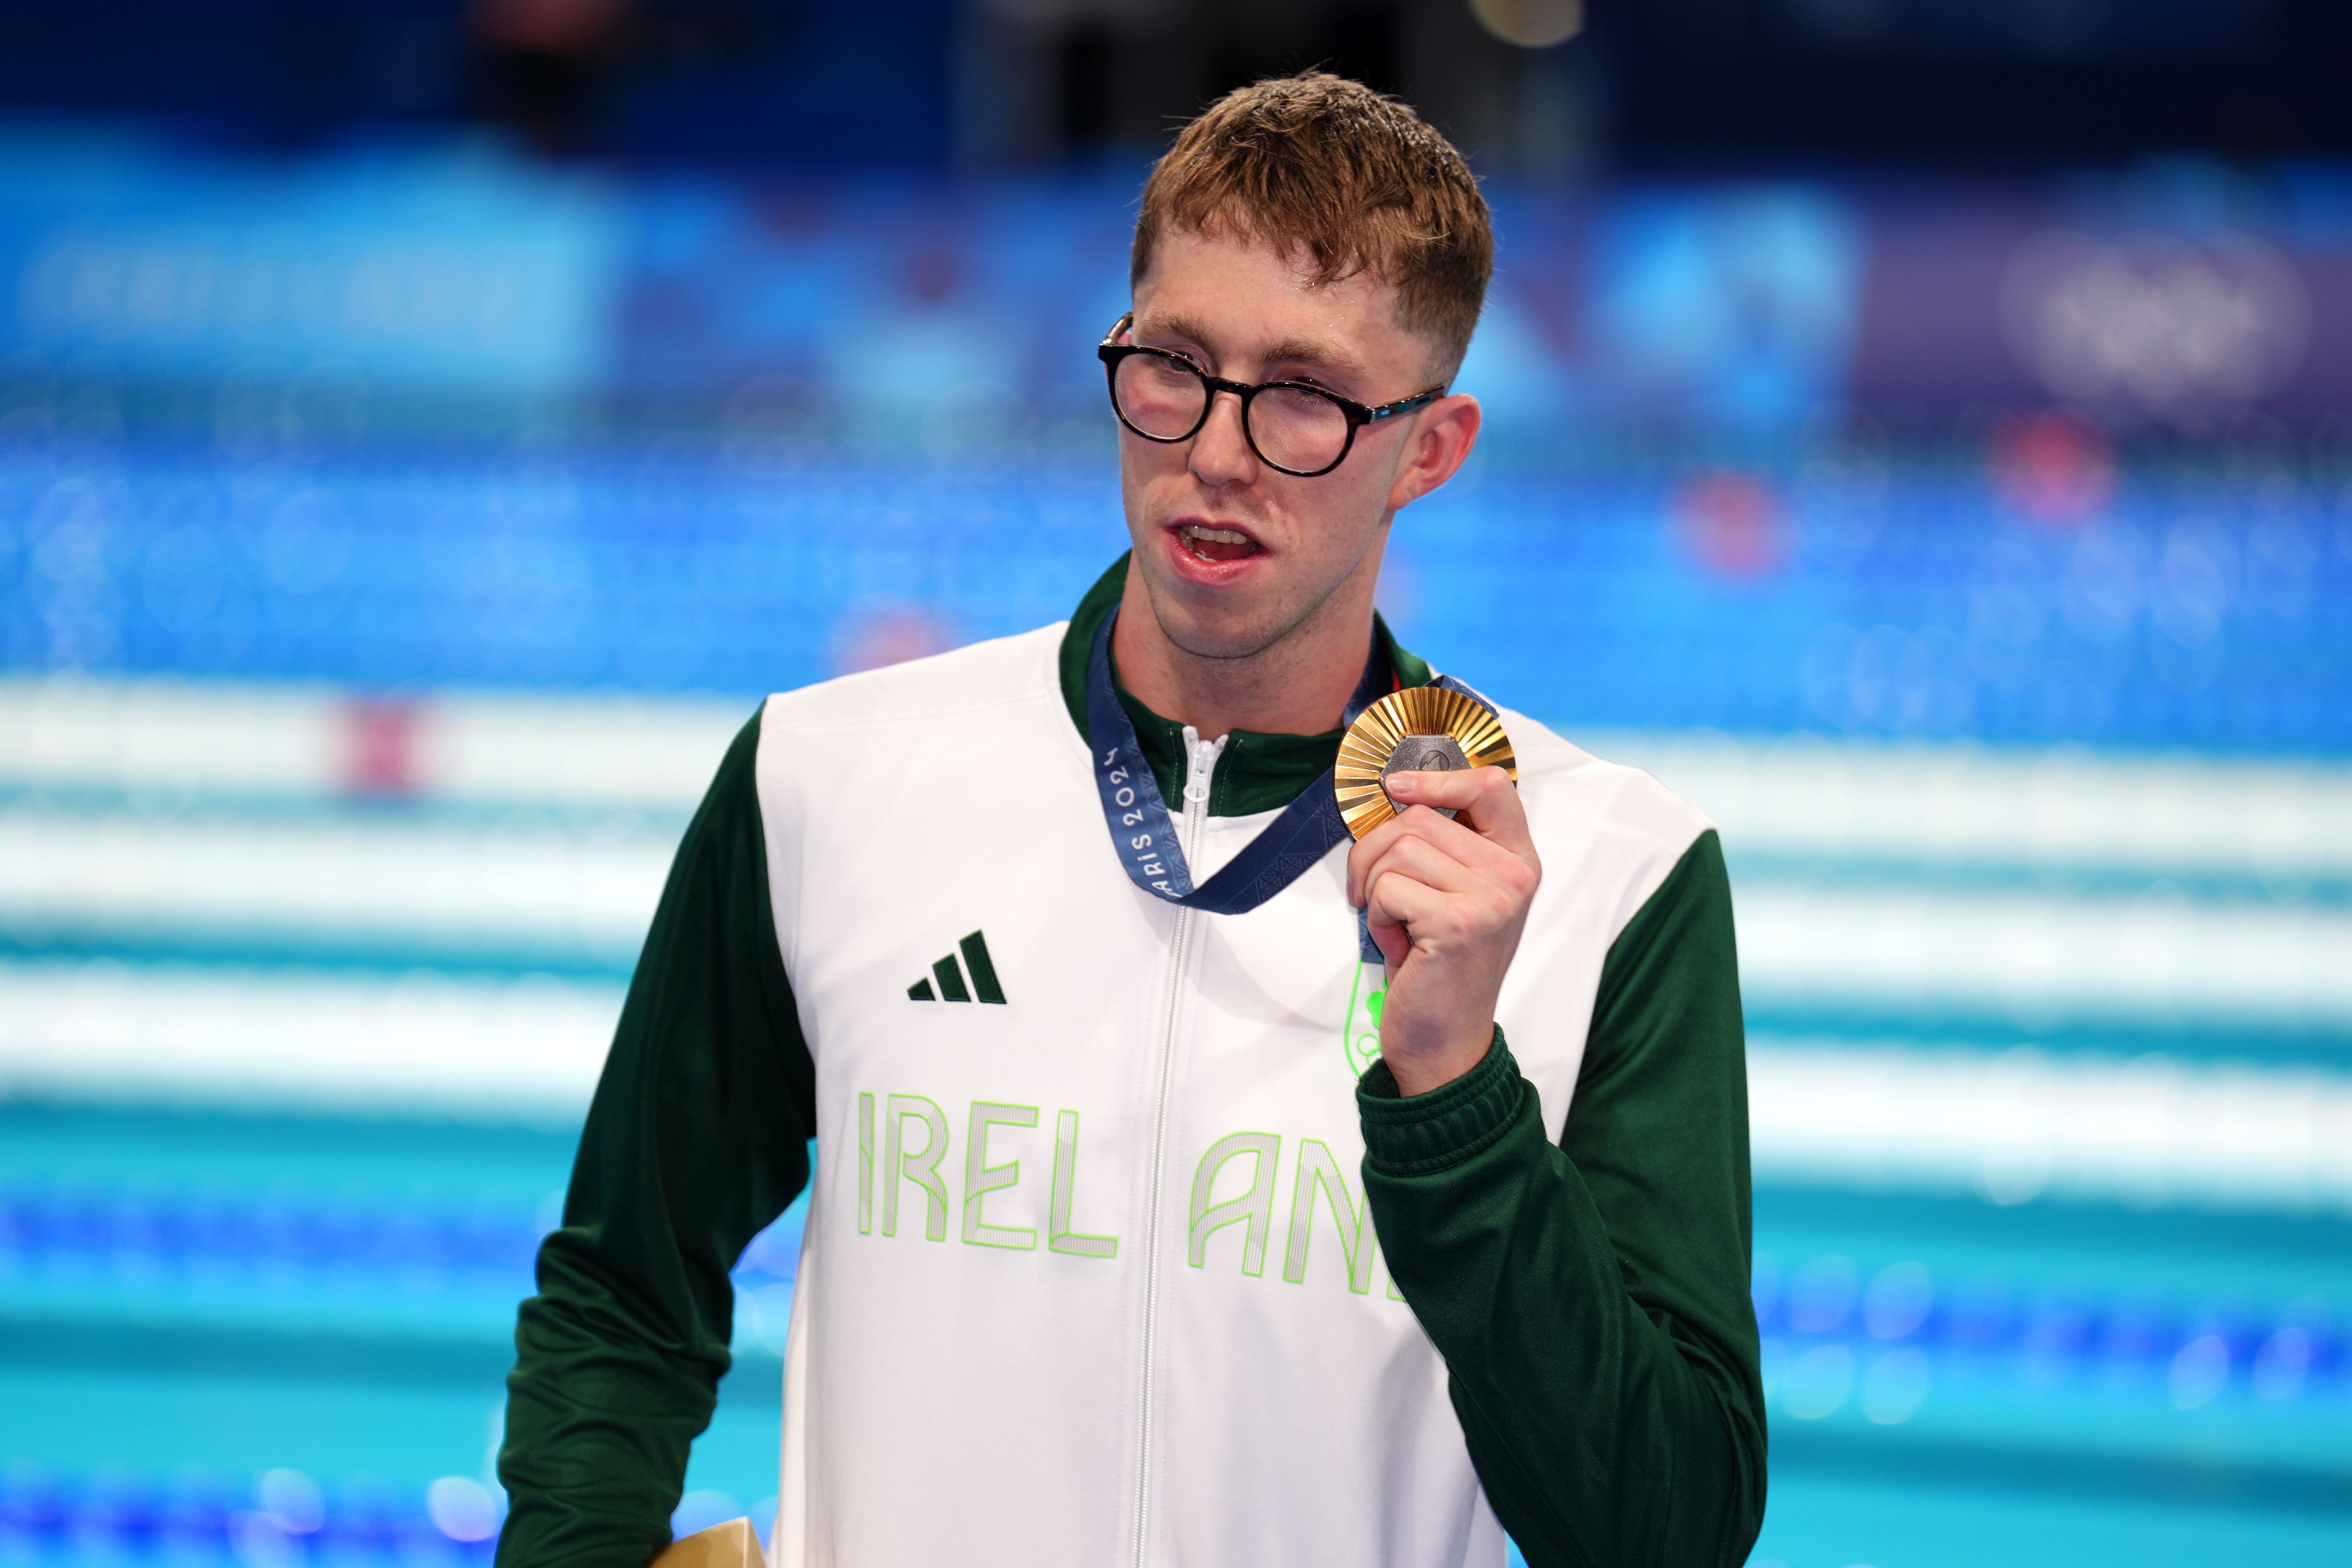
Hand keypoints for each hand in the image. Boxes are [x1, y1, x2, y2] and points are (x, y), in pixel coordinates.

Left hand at [1344, 766, 1540, 1095]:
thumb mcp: (1457, 895)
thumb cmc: (1441, 967)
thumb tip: (1399, 793)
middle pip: (1420, 816)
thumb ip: (1446, 846)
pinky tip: (1400, 945)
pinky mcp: (1460, 921)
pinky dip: (1378, 916)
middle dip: (1376, 851)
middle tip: (1375, 893)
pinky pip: (1389, 887)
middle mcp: (1515, 874)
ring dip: (1376, 887)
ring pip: (1399, 847)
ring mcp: (1493, 898)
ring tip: (1396, 924)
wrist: (1445, 1041)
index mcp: (1519, 859)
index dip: (1436, 779)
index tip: (1396, 787)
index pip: (1490, 785)